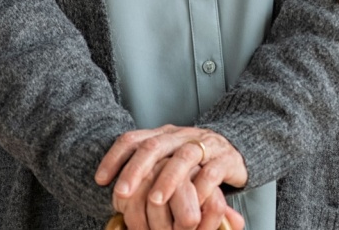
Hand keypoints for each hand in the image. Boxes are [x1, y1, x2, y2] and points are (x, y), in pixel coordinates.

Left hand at [96, 126, 247, 229]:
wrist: (237, 148)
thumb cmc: (194, 162)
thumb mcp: (167, 161)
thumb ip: (144, 170)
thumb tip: (107, 187)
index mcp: (163, 135)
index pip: (133, 139)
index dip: (114, 157)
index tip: (100, 180)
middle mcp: (182, 136)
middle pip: (155, 145)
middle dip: (136, 169)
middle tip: (121, 192)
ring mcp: (205, 145)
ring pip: (184, 157)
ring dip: (167, 179)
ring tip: (154, 201)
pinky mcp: (226, 159)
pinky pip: (211, 172)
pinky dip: (200, 188)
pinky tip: (191, 203)